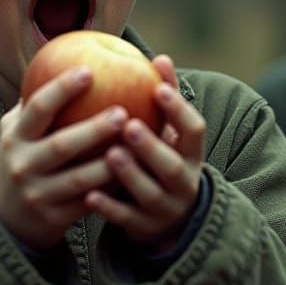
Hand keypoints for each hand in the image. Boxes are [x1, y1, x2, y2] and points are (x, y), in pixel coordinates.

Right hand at [0, 66, 129, 249]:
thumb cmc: (21, 159)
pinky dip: (110, 190)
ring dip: (108, 164)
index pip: (37, 109)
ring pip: (79, 179)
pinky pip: (88, 203)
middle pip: (61, 145)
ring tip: (135, 145)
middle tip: (123, 111)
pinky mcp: (54, 218)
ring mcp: (38, 194)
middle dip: (93, 129)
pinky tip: (134, 174)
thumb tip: (64, 58)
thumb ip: (35, 103)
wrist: (5, 219)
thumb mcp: (16, 131)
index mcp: (14, 137)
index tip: (88, 70)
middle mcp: (22, 165)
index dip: (61, 89)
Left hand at [85, 55, 205, 250]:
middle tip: (129, 125)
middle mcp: (183, 183)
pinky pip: (126, 219)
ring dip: (130, 174)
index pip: (195, 131)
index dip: (179, 111)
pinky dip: (109, 208)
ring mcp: (165, 209)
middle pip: (173, 166)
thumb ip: (165, 100)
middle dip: (152, 146)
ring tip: (110, 154)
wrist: (169, 218)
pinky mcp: (143, 228)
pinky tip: (90, 195)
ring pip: (150, 193)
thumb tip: (159, 56)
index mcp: (191, 155)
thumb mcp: (170, 134)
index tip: (158, 89)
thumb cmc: (162, 159)